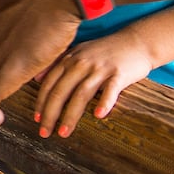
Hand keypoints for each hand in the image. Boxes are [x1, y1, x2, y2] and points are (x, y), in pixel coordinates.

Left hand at [33, 32, 151, 137]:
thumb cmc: (106, 50)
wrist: (137, 41)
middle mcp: (82, 62)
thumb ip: (58, 63)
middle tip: (44, 132)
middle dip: (50, 113)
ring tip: (64, 132)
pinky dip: (104, 103)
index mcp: (70, 59)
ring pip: (81, 94)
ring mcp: (100, 68)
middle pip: (61, 90)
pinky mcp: (119, 73)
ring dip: (71, 115)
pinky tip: (98, 116)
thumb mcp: (79, 51)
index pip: (50, 83)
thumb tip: (37, 78)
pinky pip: (110, 90)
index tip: (36, 119)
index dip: (41, 102)